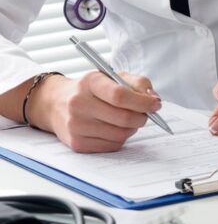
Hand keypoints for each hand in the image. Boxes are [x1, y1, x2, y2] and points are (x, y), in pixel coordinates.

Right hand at [27, 71, 159, 152]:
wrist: (56, 103)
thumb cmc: (91, 89)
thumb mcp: (113, 76)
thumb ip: (138, 83)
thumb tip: (154, 99)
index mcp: (90, 82)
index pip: (120, 95)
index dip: (143, 101)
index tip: (156, 104)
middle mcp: (79, 104)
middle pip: (122, 117)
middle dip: (142, 117)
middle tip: (147, 114)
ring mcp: (76, 125)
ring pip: (120, 134)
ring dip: (132, 128)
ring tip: (129, 120)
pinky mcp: (77, 143)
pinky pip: (112, 146)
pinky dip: (121, 138)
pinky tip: (115, 128)